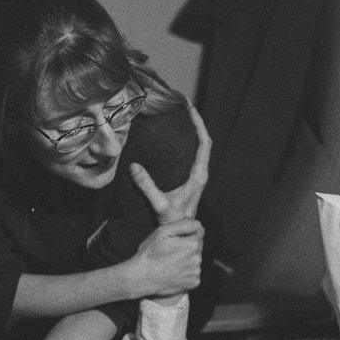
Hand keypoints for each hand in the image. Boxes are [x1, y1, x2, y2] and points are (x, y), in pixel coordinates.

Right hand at [127, 218, 203, 296]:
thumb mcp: (163, 231)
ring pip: (195, 259)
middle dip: (187, 245)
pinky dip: (186, 271)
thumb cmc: (150, 254)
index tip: (176, 238)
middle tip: (171, 250)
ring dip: (187, 258)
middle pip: (198, 245)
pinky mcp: (193, 282)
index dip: (187, 232)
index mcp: (192, 245)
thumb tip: (197, 224)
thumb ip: (183, 224)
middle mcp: (197, 259)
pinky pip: (194, 272)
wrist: (142, 277)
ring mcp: (196, 272)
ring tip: (171, 261)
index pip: (199, 231)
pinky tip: (175, 271)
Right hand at [130, 102, 210, 223]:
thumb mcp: (159, 204)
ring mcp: (197, 176)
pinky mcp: (191, 179)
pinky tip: (178, 138)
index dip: (200, 124)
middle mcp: (201, 174)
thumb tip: (134, 166)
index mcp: (198, 176)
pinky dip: (189, 142)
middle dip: (197, 123)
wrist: (180, 233)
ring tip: (183, 116)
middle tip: (185, 107)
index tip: (191, 109)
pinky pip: (194, 155)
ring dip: (194, 131)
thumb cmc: (173, 220)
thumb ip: (147, 186)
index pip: (204, 144)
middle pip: (204, 141)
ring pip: (200, 148)